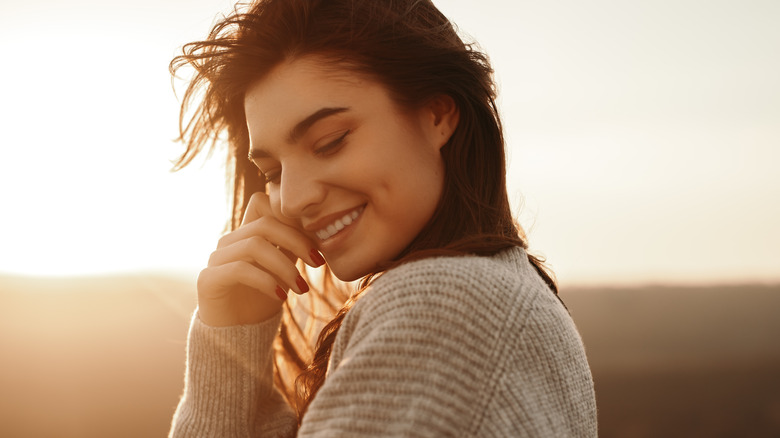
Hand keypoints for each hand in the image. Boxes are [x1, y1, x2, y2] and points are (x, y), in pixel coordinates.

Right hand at [196, 192, 324, 325]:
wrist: (235, 335)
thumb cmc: (261, 299)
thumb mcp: (283, 269)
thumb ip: (293, 247)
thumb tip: (320, 229)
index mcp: (246, 234)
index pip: (263, 203)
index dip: (289, 215)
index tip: (316, 240)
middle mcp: (229, 241)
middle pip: (264, 224)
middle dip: (296, 241)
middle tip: (318, 263)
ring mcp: (216, 258)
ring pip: (254, 245)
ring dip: (284, 266)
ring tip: (302, 288)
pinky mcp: (208, 279)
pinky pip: (240, 269)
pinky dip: (266, 281)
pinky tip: (282, 296)